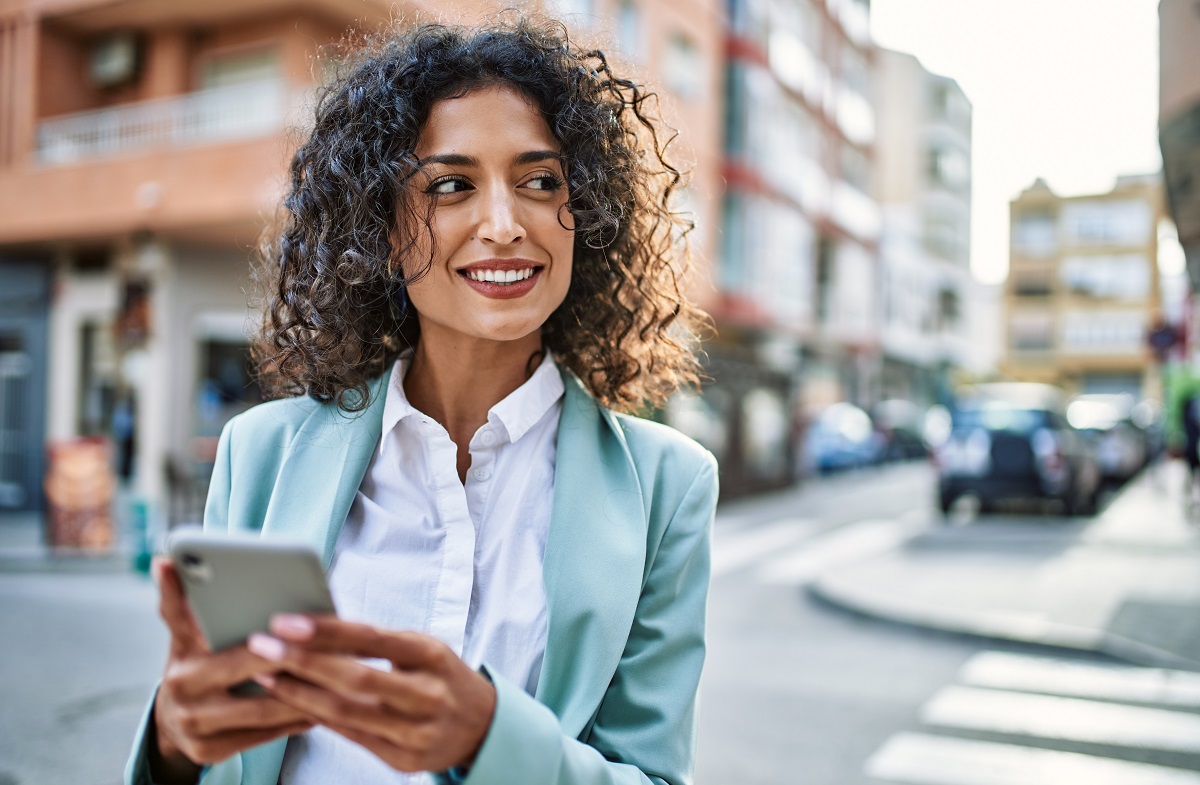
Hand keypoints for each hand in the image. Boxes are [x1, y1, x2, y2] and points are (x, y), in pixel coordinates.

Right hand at [149, 558, 314, 783]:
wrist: (173, 722)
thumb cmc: (198, 662)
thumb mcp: (189, 633)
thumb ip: (187, 602)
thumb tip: (164, 560)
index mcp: (181, 650)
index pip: (185, 616)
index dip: (195, 597)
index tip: (226, 589)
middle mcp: (181, 687)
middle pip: (247, 664)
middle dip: (291, 653)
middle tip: (332, 641)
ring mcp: (194, 724)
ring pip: (263, 706)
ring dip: (305, 692)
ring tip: (342, 675)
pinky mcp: (210, 751)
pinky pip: (265, 734)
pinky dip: (297, 719)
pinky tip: (325, 706)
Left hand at [247, 616, 496, 772]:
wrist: (482, 725)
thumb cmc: (440, 676)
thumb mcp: (422, 648)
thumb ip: (377, 642)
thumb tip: (315, 627)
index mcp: (432, 655)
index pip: (373, 639)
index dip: (327, 630)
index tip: (286, 622)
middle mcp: (428, 694)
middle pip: (355, 679)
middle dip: (302, 662)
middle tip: (261, 646)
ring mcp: (417, 731)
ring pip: (347, 713)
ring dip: (299, 694)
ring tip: (265, 675)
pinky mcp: (404, 760)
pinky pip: (351, 736)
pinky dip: (318, 718)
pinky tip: (292, 703)